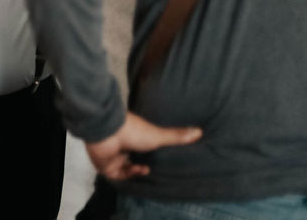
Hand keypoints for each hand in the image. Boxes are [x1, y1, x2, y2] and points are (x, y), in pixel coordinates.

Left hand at [85, 111, 201, 180]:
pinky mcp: (106, 166)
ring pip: (126, 168)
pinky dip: (129, 174)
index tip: (163, 158)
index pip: (142, 147)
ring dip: (138, 171)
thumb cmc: (134, 131)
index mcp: (133, 137)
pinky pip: (119, 175)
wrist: (108, 133)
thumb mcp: (159, 135)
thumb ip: (177, 136)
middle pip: (133, 158)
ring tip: (147, 169)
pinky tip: (140, 170)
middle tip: (157, 169)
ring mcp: (114, 156)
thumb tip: (200, 131)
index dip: (151, 153)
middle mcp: (122, 146)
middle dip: (144, 165)